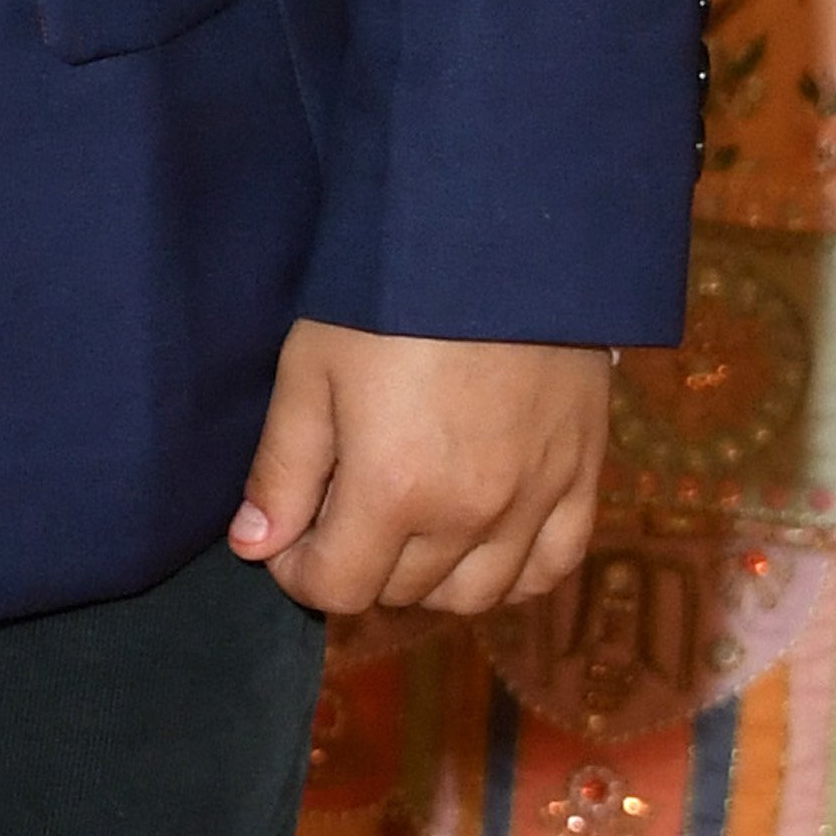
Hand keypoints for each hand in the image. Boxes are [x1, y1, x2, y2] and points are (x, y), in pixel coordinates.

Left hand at [228, 323, 609, 615]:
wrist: (497, 238)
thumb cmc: (386, 295)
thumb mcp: (310, 369)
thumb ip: (281, 468)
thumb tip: (254, 547)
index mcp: (395, 491)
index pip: (338, 587)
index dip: (297, 571)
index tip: (285, 538)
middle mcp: (470, 517)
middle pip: (401, 592)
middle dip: (357, 565)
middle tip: (337, 513)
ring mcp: (533, 505)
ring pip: (474, 597)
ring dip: (426, 579)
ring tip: (400, 527)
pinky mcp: (581, 481)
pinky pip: (548, 570)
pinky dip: (508, 573)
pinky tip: (478, 541)